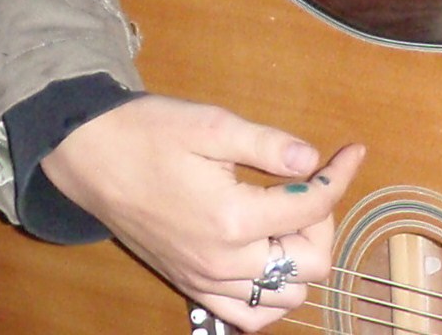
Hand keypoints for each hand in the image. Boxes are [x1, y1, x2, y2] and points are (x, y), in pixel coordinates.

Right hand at [40, 94, 366, 330]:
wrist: (90, 157)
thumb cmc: (148, 133)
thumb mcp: (211, 125)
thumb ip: (267, 144)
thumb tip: (312, 158)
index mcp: (233, 219)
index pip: (312, 206)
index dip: (341, 175)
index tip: (352, 151)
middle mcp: (223, 262)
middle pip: (310, 266)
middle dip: (323, 222)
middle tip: (307, 184)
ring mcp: (205, 281)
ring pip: (284, 300)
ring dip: (300, 260)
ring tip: (287, 218)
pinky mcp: (190, 286)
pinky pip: (247, 316)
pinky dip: (270, 295)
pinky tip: (269, 257)